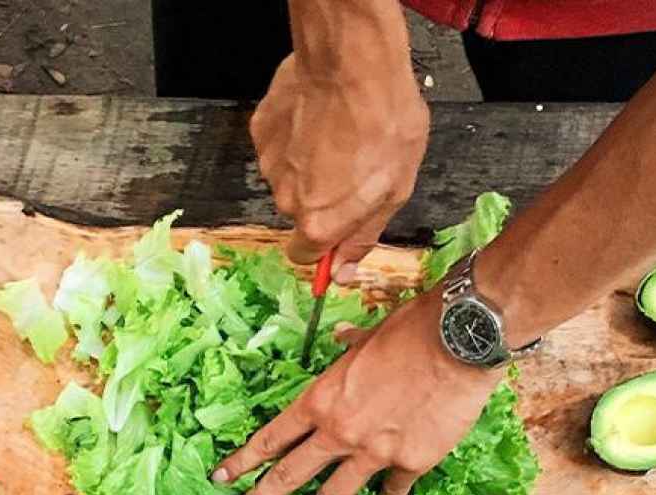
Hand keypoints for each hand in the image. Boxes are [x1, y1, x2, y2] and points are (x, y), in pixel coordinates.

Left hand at [213, 289, 502, 494]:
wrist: (459, 341)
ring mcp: (374, 452)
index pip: (272, 438)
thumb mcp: (367, 336)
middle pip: (290, 474)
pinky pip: (391, 492)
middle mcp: (339, 432)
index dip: (243, 460)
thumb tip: (340, 339)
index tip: (222, 478)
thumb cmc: (410, 329)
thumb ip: (348, 348)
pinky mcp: (411, 462)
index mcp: (321, 400)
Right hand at [251, 46, 426, 280]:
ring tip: (340, 134)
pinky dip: (296, 136)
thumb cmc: (383, 121)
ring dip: (310, 164)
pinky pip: (279, 145)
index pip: (305, 255)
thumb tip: (344, 271)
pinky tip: (321, 116)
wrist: (353, 62)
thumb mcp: (395, 189)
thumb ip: (364, 235)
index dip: (326, 242)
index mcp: (318, 222)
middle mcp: (286, 199)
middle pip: (300, 213)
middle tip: (353, 166)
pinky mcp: (261, 130)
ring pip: (289, 177)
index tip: (340, 225)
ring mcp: (269, 163)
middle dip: (322, 197)